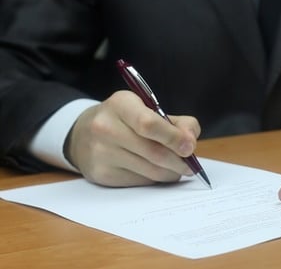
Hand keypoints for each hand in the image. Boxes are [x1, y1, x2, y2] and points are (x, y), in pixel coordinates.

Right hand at [65, 90, 200, 186]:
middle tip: (190, 165)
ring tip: (177, 168)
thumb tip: (191, 141)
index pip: (149, 124)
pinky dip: (155, 179)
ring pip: (150, 171)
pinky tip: (156, 171)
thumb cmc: (126, 120)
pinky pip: (140, 181)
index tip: (190, 147)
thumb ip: (177, 122)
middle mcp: (106, 127)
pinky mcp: (102, 174)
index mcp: (120, 104)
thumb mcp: (148, 109)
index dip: (174, 138)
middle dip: (179, 161)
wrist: (83, 134)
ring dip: (171, 173)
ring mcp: (101, 153)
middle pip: (153, 152)